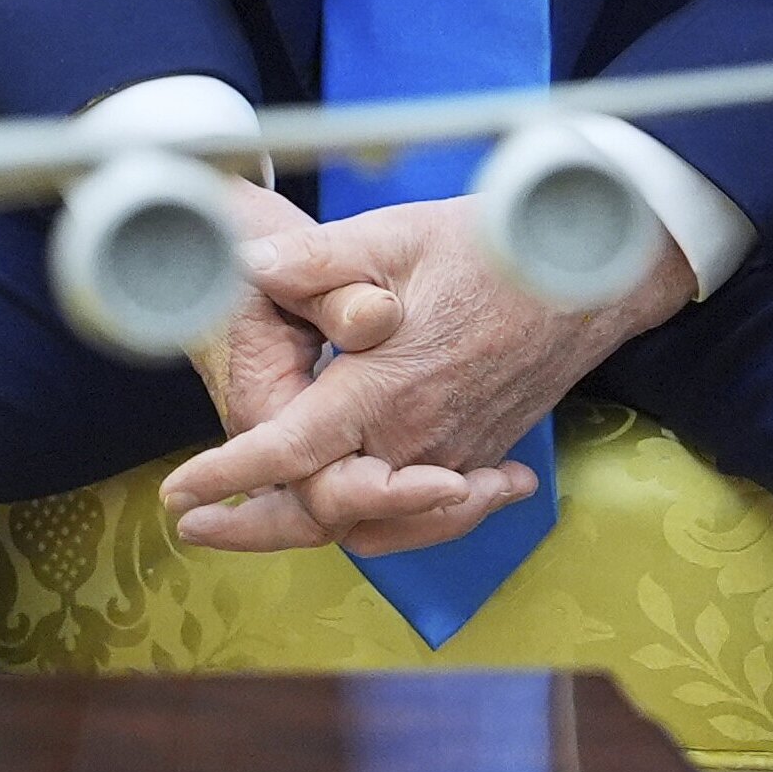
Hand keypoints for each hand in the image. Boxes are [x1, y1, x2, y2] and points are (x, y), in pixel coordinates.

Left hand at [161, 190, 693, 557]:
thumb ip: (317, 260)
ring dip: (316, 534)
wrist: (594, 275)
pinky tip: (367, 517)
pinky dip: (391, 527)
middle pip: (324, 512)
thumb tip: (248, 267)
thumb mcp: (396, 236)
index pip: (289, 452)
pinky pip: (428, 518)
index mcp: (385, 389)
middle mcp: (419, 438)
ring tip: (259, 529)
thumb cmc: (492, 247)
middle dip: (254, 529)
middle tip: (195, 528)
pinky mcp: (485, 456)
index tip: (177, 493)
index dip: (227, 476)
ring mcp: (457, 455)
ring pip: (377, 525)